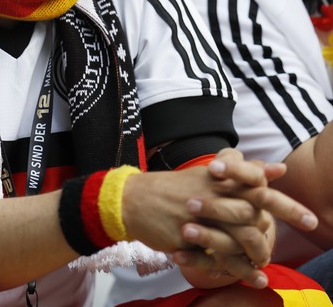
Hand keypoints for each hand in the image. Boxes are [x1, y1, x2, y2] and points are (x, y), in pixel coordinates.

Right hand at [121, 149, 317, 288]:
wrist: (134, 200)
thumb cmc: (174, 188)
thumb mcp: (206, 174)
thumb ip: (241, 171)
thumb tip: (277, 167)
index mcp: (218, 180)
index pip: (257, 185)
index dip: (284, 200)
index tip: (310, 216)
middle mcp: (214, 195)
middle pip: (256, 209)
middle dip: (285, 218)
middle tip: (310, 225)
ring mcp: (203, 217)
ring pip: (241, 236)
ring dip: (261, 252)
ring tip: (269, 265)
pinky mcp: (190, 238)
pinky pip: (220, 258)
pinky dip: (240, 270)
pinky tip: (253, 277)